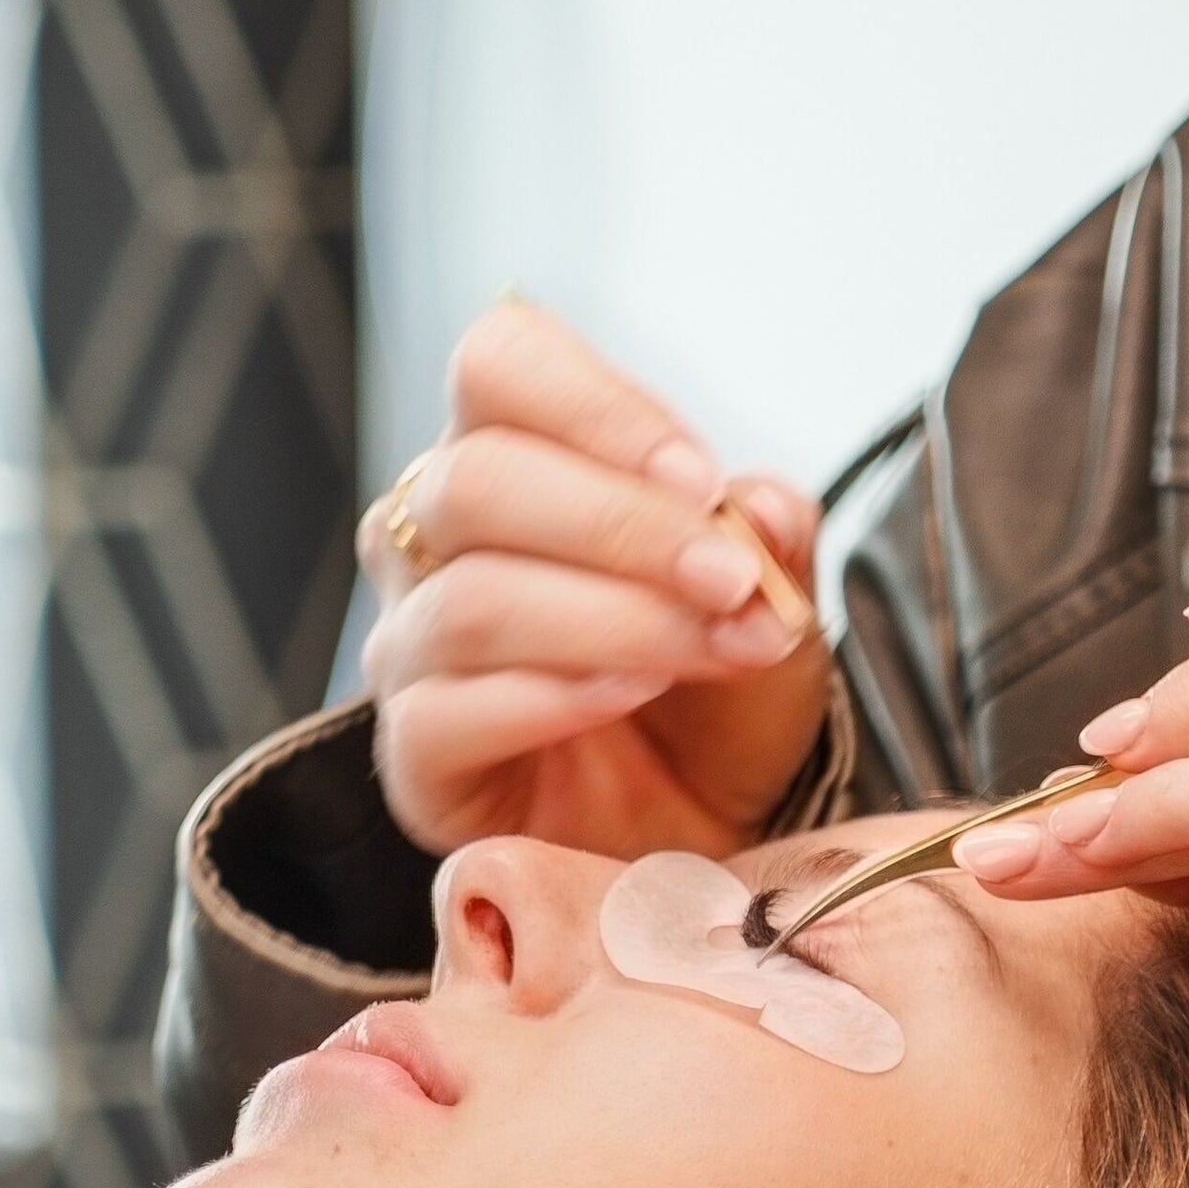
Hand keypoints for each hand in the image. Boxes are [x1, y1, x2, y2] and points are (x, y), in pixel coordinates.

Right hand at [357, 301, 831, 858]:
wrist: (710, 824)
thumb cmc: (720, 690)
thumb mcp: (776, 599)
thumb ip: (773, 539)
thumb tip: (763, 507)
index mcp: (514, 452)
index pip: (501, 363)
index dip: (594, 406)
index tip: (700, 477)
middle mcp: (435, 536)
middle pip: (477, 480)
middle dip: (624, 527)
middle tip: (729, 580)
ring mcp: (412, 645)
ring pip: (473, 600)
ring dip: (616, 620)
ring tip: (711, 645)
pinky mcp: (414, 755)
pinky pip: (448, 712)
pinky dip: (554, 698)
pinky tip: (631, 699)